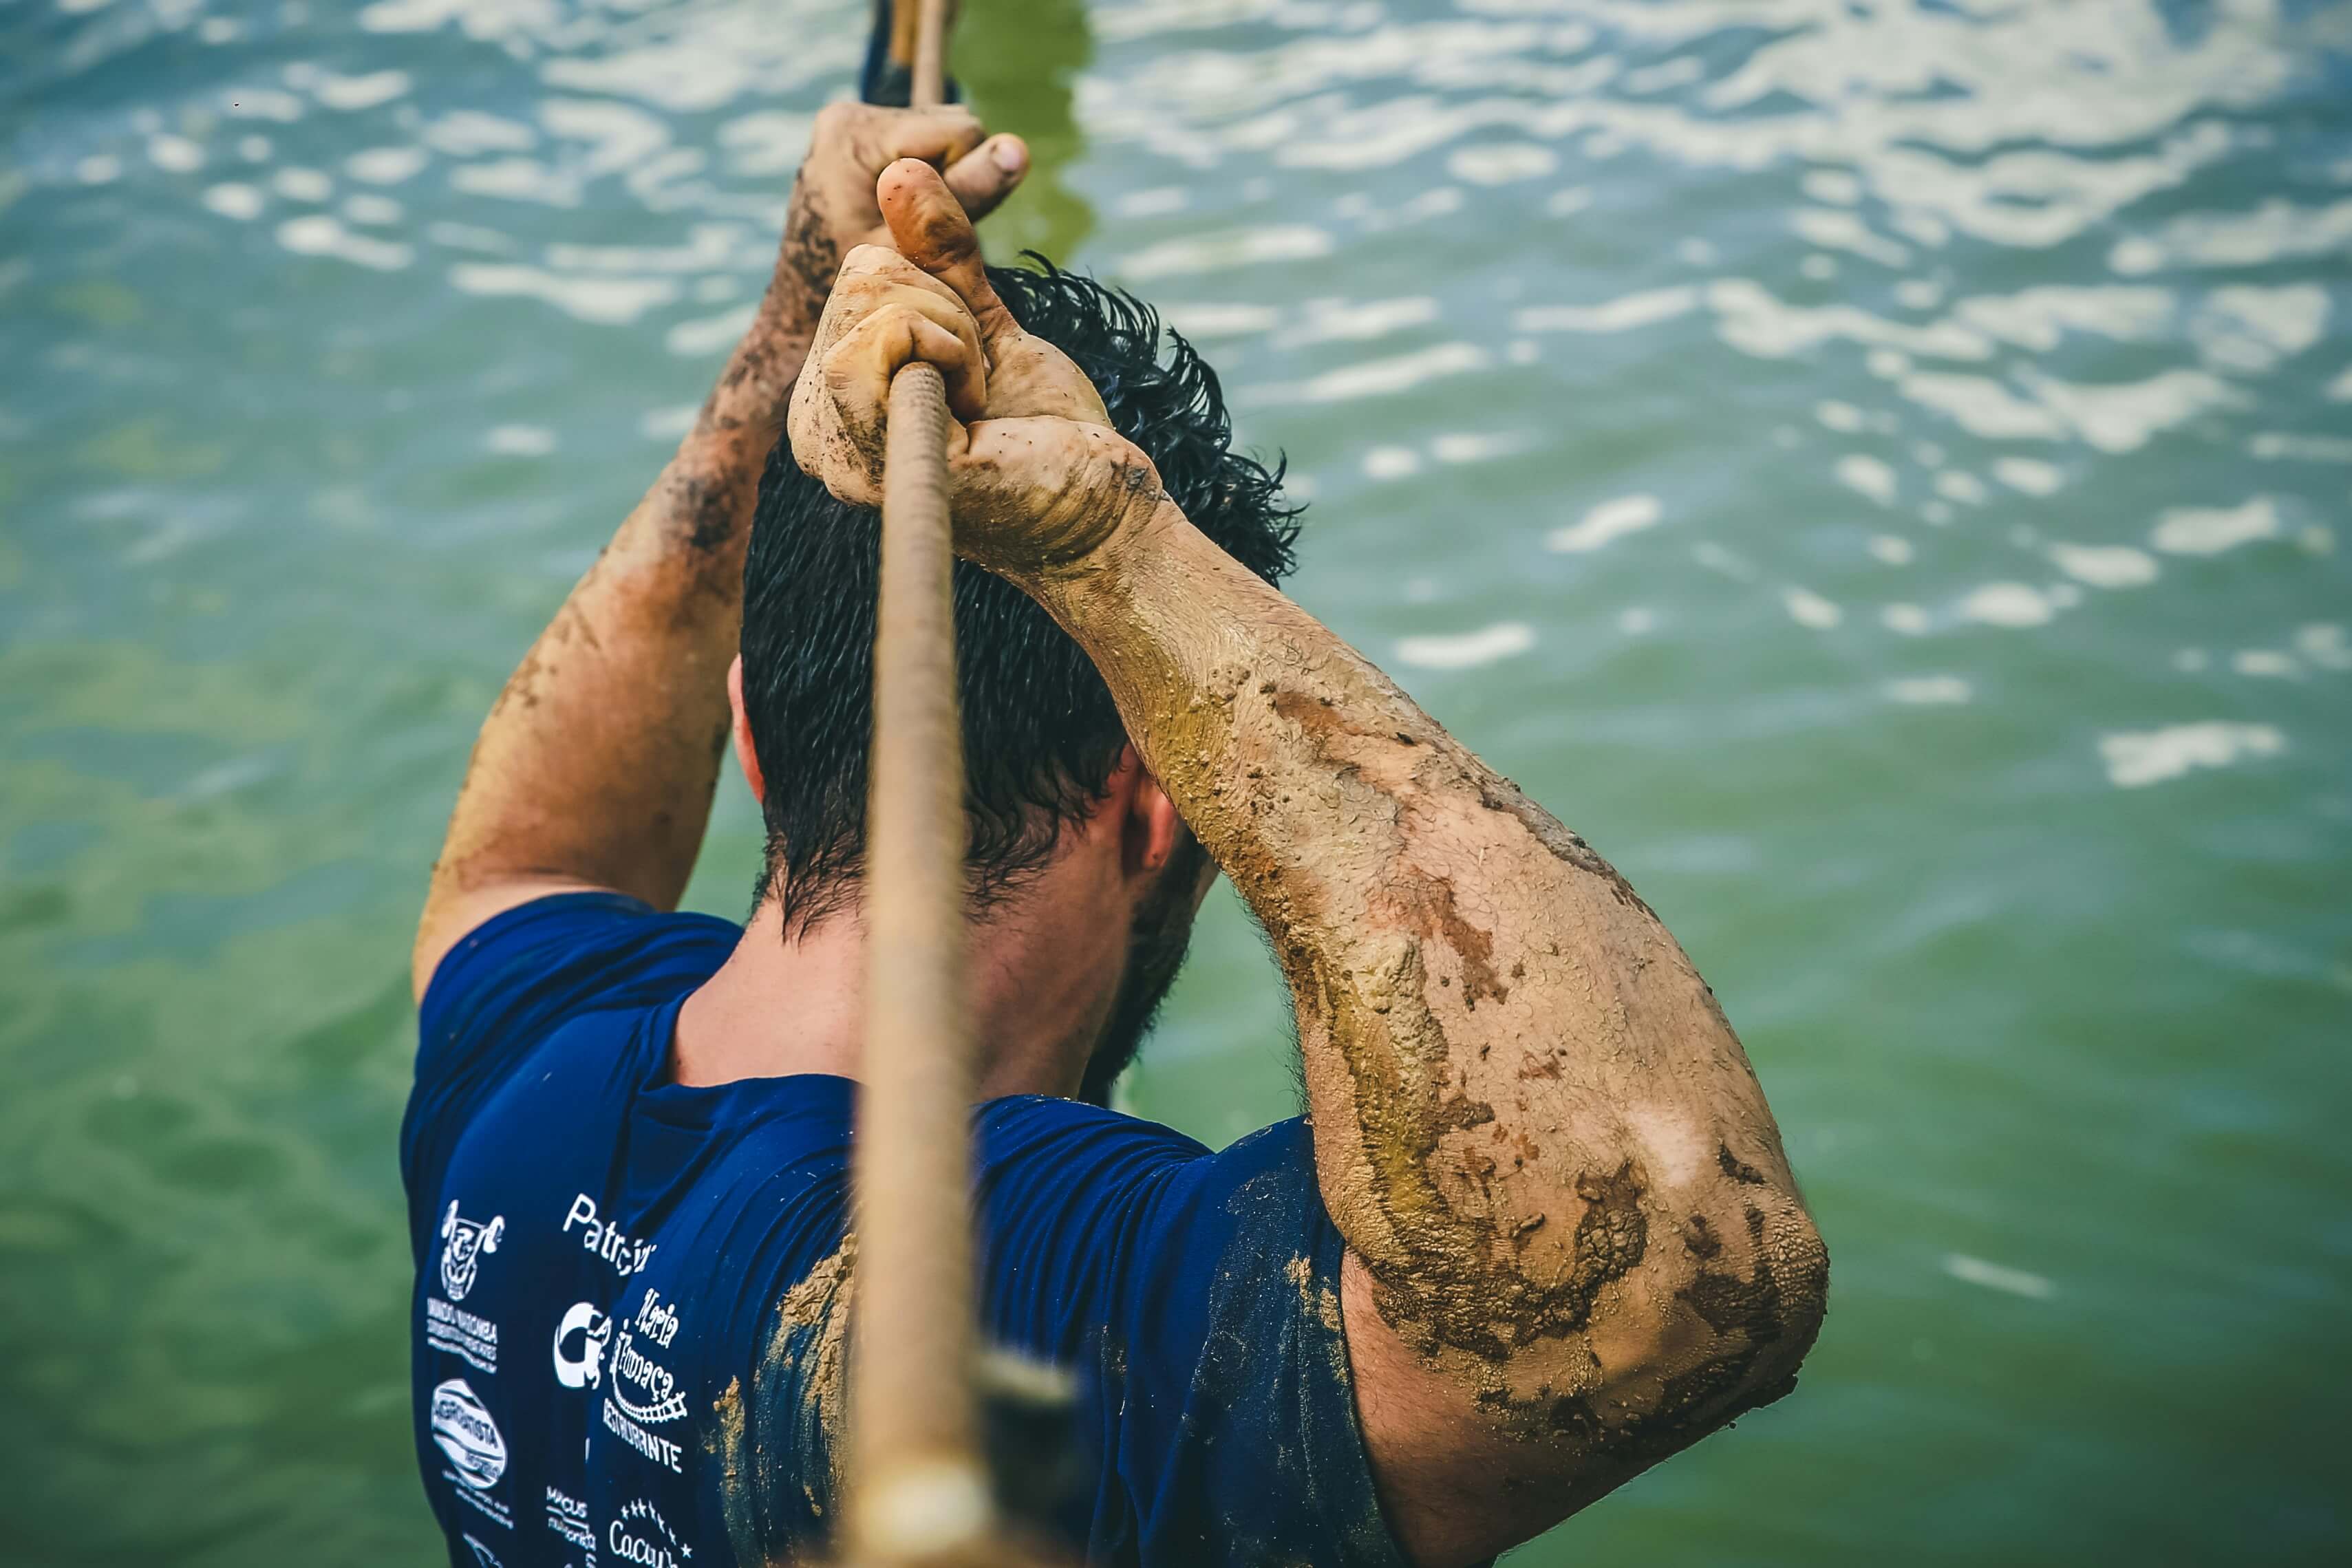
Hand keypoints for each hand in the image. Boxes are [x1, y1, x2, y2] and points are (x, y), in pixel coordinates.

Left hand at [769, 102, 1027, 326]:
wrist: (804, 313)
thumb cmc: (861, 292)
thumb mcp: (921, 248)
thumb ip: (968, 196)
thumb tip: (1018, 149)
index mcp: (855, 133)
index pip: (961, 133)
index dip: (967, 185)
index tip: (936, 231)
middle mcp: (850, 117)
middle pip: (955, 129)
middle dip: (955, 181)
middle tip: (923, 235)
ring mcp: (853, 125)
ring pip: (946, 139)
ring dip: (945, 184)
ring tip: (911, 230)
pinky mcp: (860, 139)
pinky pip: (926, 148)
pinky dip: (930, 182)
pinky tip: (904, 218)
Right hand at [787, 159, 1165, 579]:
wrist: (1100, 511)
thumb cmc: (1045, 433)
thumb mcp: (986, 324)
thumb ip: (941, 255)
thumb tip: (901, 171)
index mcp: (829, 403)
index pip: (854, 276)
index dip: (933, 294)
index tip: (972, 366)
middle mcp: (816, 431)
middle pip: (861, 276)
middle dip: (946, 308)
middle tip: (981, 386)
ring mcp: (843, 451)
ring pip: (874, 298)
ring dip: (957, 331)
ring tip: (979, 400)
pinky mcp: (881, 457)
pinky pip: (885, 337)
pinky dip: (953, 345)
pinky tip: (979, 401)